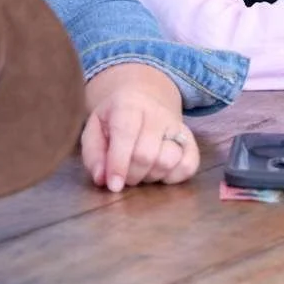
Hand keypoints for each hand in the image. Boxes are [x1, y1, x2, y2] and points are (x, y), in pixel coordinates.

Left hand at [81, 62, 199, 191]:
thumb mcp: (94, 128)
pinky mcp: (190, 139)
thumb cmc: (114, 117)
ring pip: (168, 161)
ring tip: (140, 170)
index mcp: (128, 105)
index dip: (118, 164)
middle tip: (123, 176)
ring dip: (150, 176)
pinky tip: (159, 172)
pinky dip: (174, 177)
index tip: (113, 186)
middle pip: (146, 154)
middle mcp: (157, 113)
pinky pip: (189, 165)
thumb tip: (102, 180)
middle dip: (132, 175)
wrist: (143, 96)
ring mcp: (177, 125)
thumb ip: (93, 155)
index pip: (125, 134)